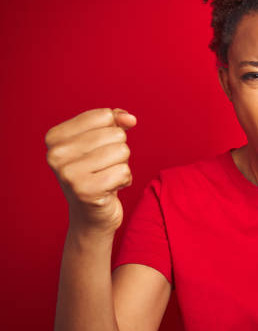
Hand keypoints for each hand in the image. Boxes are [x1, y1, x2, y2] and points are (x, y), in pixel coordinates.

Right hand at [45, 108, 136, 235]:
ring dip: (122, 165)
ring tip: (107, 177)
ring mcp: (68, 174)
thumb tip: (129, 118)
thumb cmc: (98, 171)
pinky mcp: (85, 191)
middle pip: (115, 134)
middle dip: (119, 151)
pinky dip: (125, 180)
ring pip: (122, 152)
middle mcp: (56, 154)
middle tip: (104, 167)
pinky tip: (111, 188)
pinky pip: (124, 172)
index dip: (113, 131)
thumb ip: (115, 121)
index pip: (104, 116)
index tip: (100, 150)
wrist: (92, 214)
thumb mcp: (102, 141)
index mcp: (55, 137)